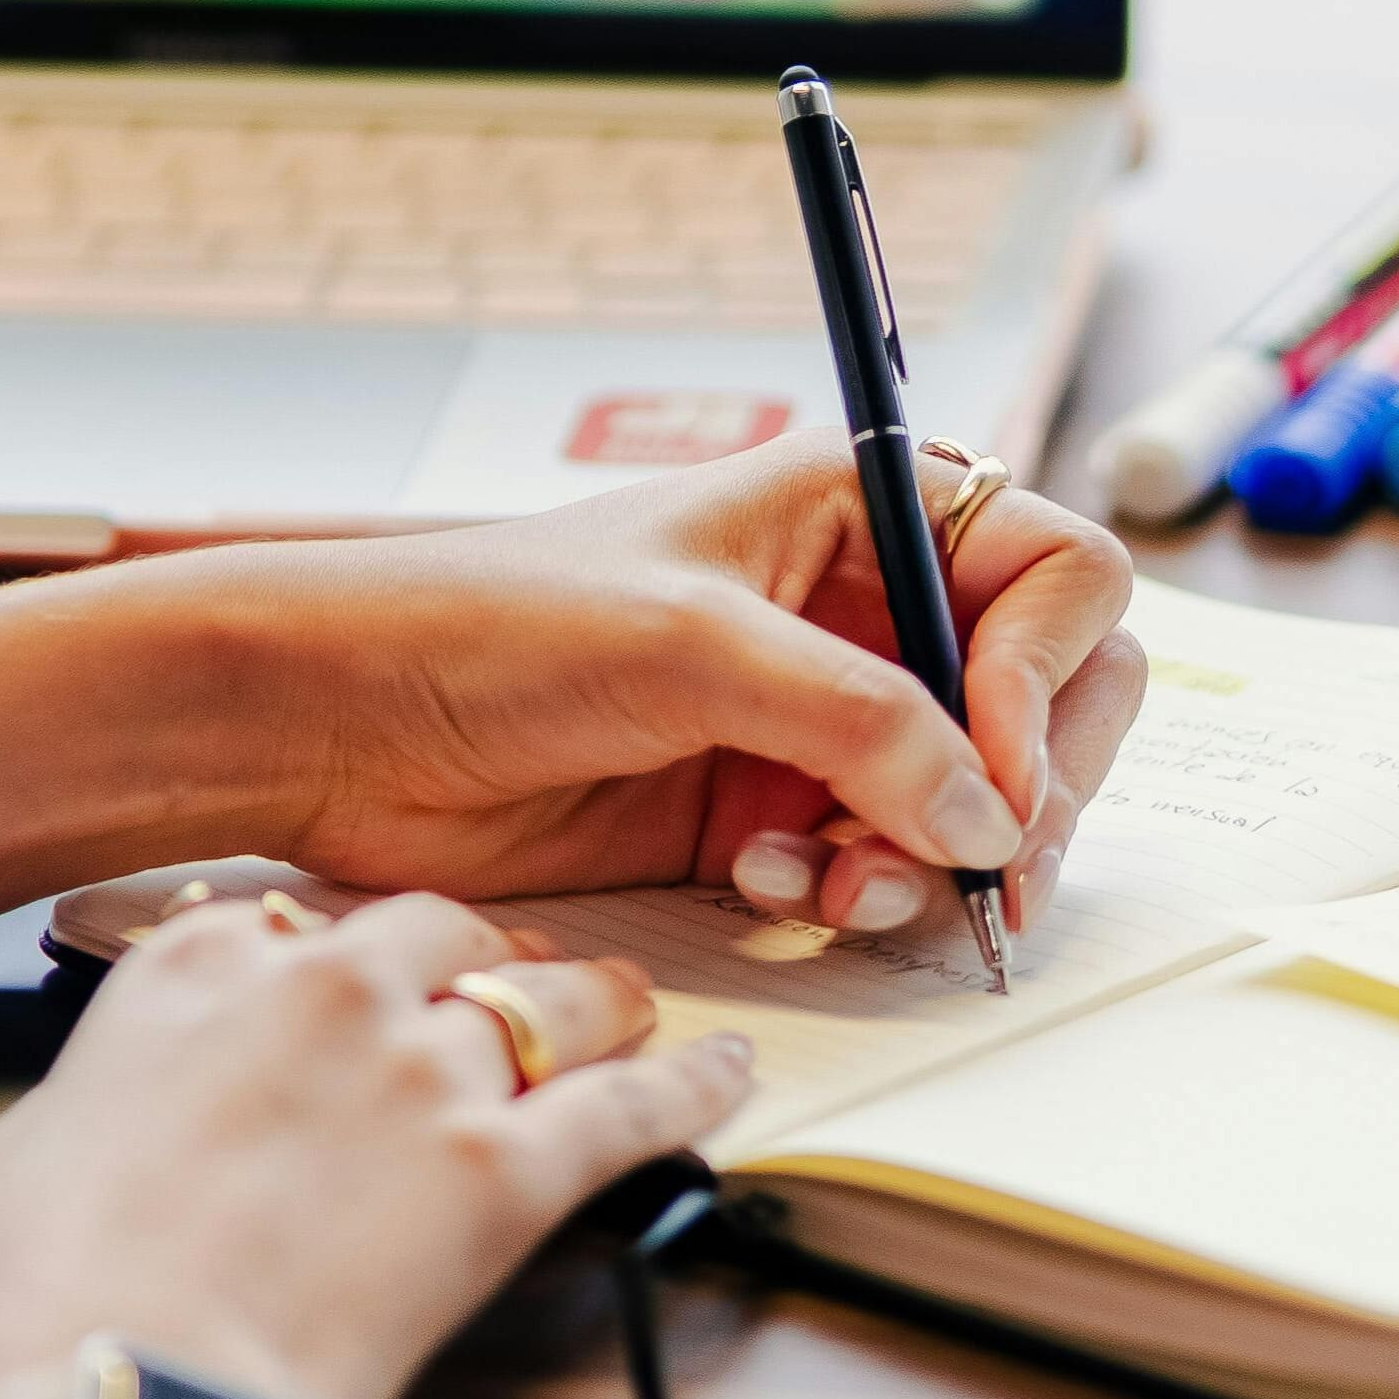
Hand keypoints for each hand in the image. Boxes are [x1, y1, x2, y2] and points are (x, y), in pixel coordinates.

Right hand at [0, 888, 749, 1398]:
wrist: (129, 1390)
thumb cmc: (52, 1290)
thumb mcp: (35, 1141)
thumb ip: (111, 1082)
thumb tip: (124, 1094)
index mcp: (200, 970)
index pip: (292, 920)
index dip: (335, 952)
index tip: (355, 974)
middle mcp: (326, 989)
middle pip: (439, 931)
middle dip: (480, 953)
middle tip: (506, 978)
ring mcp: (427, 1071)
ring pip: (551, 999)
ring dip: (596, 999)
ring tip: (628, 1006)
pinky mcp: (507, 1171)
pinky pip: (630, 1107)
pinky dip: (687, 1089)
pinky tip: (721, 1076)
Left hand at [222, 434, 1143, 951]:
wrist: (345, 724)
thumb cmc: (488, 625)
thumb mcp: (690, 645)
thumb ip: (861, 723)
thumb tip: (994, 819)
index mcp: (854, 507)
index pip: (1054, 574)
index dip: (1047, 678)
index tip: (994, 772)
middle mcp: (855, 606)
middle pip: (1042, 701)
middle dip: (1018, 795)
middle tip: (971, 867)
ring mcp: (814, 715)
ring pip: (973, 804)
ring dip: (928, 862)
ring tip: (831, 885)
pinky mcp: (767, 810)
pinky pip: (882, 865)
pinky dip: (858, 892)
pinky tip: (767, 887)